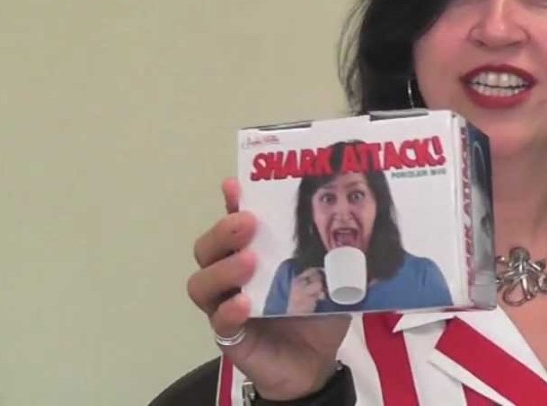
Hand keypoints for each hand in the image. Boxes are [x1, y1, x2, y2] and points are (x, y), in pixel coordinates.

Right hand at [187, 178, 349, 400]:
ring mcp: (226, 305)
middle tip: (247, 223)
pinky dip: (228, 310)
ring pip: (202, 283)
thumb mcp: (327, 276)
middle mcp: (233, 276)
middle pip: (207, 248)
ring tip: (249, 262)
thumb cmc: (317, 313)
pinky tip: (244, 304)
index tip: (235, 185)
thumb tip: (344, 224)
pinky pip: (218, 322)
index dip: (232, 203)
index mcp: (255, 253)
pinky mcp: (230, 337)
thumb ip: (327, 252)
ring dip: (223, 268)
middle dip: (223, 231)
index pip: (234, 222)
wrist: (316, 362)